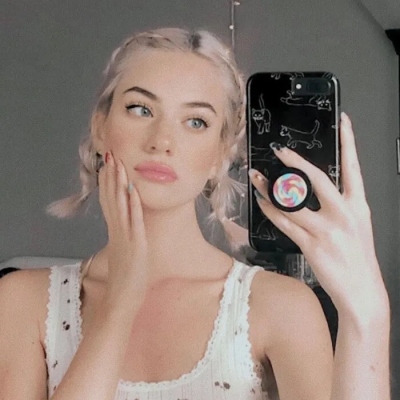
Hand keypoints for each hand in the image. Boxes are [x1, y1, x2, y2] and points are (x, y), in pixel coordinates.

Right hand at [98, 151, 148, 305]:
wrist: (121, 302)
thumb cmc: (126, 279)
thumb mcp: (123, 254)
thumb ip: (122, 239)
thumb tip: (124, 228)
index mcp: (115, 233)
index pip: (108, 202)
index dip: (107, 182)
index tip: (107, 165)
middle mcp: (118, 232)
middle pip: (111, 198)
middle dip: (111, 176)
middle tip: (110, 154)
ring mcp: (125, 238)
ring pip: (120, 206)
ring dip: (119, 184)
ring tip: (118, 164)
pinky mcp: (136, 246)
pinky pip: (134, 222)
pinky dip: (133, 205)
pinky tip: (133, 190)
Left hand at [248, 112, 388, 316]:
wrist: (362, 291)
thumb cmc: (358, 258)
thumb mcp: (357, 226)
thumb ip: (339, 206)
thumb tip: (314, 188)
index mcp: (358, 207)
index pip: (353, 167)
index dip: (349, 142)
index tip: (343, 121)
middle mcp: (344, 214)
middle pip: (317, 178)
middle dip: (296, 161)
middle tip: (279, 150)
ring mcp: (327, 230)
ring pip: (293, 201)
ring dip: (271, 188)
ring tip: (257, 177)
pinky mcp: (311, 245)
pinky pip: (285, 223)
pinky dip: (271, 210)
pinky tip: (262, 202)